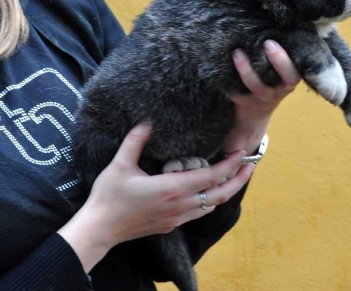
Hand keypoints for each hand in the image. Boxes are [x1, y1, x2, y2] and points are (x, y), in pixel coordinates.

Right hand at [58, 123, 254, 272]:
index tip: (241, 153)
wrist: (100, 229)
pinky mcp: (171, 224)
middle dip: (238, 180)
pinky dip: (210, 201)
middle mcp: (180, 205)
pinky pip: (198, 212)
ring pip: (211, 206)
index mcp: (172, 188)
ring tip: (232, 176)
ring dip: (225, 191)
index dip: (230, 165)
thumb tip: (147, 121)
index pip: (211, 176)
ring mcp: (177, 218)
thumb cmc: (109, 197)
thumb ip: (135, 140)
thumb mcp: (120, 164)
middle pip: (220, 194)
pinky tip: (207, 192)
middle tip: (250, 165)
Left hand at [224, 40, 300, 154]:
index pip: (297, 67)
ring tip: (237, 52)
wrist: (253, 113)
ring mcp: (266, 98)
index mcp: (291, 77)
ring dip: (247, 70)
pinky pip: (240, 94)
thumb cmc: (265, 79)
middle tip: (267, 43)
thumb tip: (269, 24)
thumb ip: (275, 52)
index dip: (286, 57)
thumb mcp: (274, 69)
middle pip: (288, 77)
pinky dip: (231, 83)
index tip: (272, 41)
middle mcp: (282, 89)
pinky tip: (223, 70)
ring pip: (259, 86)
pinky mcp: (249, 105)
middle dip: (279, 61)